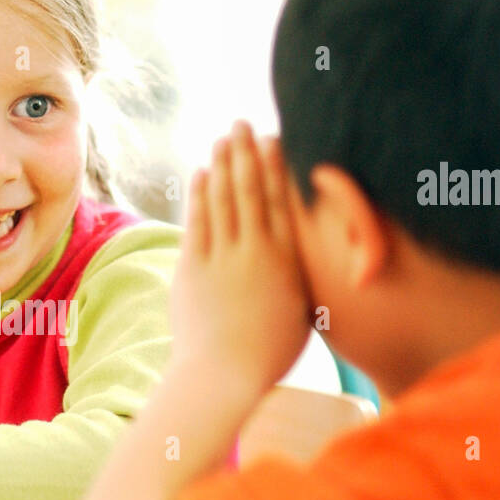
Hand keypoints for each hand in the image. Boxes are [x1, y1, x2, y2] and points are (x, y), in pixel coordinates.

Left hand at [169, 121, 311, 395]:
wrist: (224, 376)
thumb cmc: (268, 355)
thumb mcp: (301, 313)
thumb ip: (303, 278)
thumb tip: (306, 259)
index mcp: (287, 262)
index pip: (283, 202)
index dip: (278, 166)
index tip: (277, 139)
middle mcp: (256, 252)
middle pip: (251, 189)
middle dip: (247, 152)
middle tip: (244, 123)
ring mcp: (222, 258)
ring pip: (223, 198)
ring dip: (222, 163)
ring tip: (223, 137)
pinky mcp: (193, 268)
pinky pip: (197, 220)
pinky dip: (199, 193)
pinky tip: (200, 173)